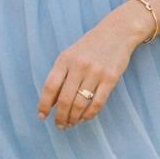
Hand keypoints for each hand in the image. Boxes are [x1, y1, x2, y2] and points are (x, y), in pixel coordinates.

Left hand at [37, 2, 153, 128]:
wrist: (117, 32)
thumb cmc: (90, 46)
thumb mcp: (70, 55)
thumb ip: (60, 76)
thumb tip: (51, 103)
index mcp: (65, 59)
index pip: (50, 86)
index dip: (44, 104)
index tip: (42, 116)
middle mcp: (79, 66)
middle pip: (65, 99)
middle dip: (61, 117)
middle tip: (60, 126)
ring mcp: (96, 72)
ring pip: (80, 103)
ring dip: (74, 118)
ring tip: (71, 124)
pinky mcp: (111, 78)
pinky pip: (98, 102)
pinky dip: (89, 114)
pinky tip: (85, 118)